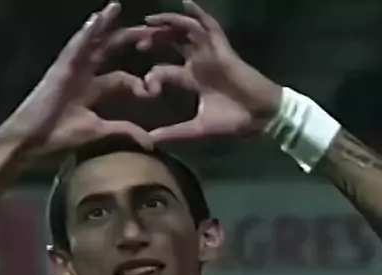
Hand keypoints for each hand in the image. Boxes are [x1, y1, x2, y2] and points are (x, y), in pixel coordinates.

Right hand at [0, 2, 153, 153]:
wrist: (30, 141)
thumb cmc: (58, 137)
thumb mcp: (98, 132)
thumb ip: (123, 131)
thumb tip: (150, 144)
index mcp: (91, 91)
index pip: (121, 79)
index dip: (139, 83)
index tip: (154, 91)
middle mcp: (82, 76)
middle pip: (108, 52)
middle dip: (128, 40)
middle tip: (149, 29)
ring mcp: (70, 70)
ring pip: (91, 43)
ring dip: (104, 25)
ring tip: (116, 7)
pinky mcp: (60, 69)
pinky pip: (75, 47)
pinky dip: (86, 33)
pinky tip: (97, 19)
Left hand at [141, 0, 281, 142]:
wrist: (259, 117)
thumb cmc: (232, 121)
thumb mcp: (197, 128)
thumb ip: (174, 132)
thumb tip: (150, 140)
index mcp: (191, 79)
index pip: (165, 70)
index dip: (152, 76)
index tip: (144, 88)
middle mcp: (199, 63)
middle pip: (173, 43)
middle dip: (154, 39)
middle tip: (136, 40)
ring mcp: (211, 53)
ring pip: (186, 31)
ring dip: (168, 24)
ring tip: (150, 21)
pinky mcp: (223, 49)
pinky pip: (210, 27)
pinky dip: (198, 15)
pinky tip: (185, 3)